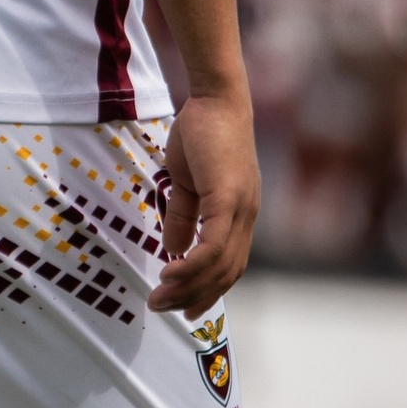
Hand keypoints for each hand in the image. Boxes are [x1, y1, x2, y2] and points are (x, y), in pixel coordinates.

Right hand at [150, 88, 260, 314]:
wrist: (216, 98)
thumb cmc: (201, 133)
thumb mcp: (187, 182)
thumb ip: (183, 216)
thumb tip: (173, 249)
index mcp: (240, 215)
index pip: (229, 265)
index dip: (208, 291)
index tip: (184, 309)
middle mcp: (247, 217)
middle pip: (225, 273)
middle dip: (193, 297)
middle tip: (162, 309)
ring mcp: (241, 209)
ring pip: (219, 265)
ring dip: (188, 287)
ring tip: (159, 297)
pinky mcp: (228, 198)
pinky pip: (213, 244)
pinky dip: (192, 264)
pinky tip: (169, 271)